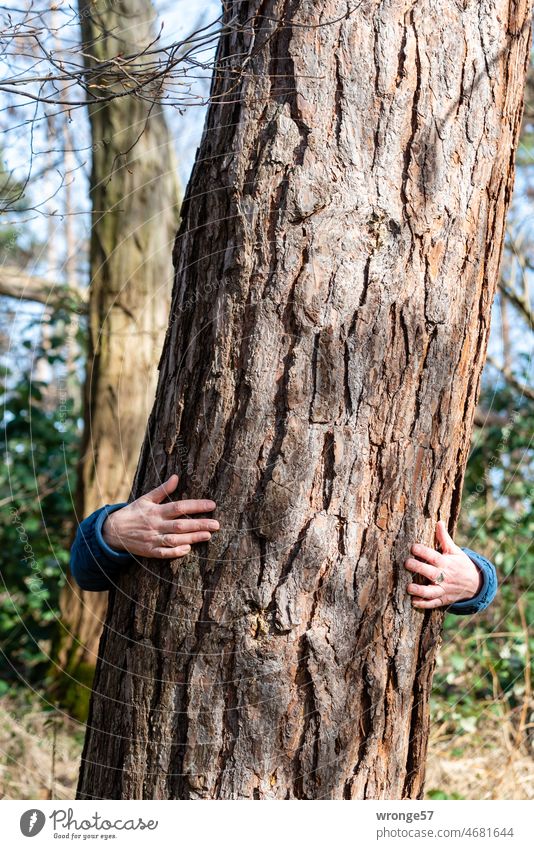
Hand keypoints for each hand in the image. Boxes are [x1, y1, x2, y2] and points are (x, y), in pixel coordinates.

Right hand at [102, 474, 218, 558]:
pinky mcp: (149, 551)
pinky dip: (176, 552)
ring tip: (208, 535)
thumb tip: (176, 477)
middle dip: (200, 524)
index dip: (196, 506)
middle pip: (181, 525)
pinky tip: (188, 549)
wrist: (113, 531)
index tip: (212, 505)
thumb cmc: (133, 512)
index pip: (179, 507)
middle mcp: (156, 525)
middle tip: (216, 524)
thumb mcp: (146, 498)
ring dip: (192, 538)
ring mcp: (153, 539)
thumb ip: (163, 490)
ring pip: (175, 540)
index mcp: (156, 511)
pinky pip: (164, 553)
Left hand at [403, 520, 482, 609]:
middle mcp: (445, 576)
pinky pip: (433, 603)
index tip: (413, 547)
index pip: (434, 557)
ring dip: (421, 590)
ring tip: (409, 588)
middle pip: (431, 573)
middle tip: (406, 563)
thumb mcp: (455, 551)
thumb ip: (444, 538)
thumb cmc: (461, 564)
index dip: (424, 552)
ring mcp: (444, 589)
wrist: (475, 584)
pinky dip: (424, 604)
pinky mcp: (443, 599)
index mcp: (446, 563)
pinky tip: (414, 602)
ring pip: (432, 591)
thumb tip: (439, 521)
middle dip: (419, 568)